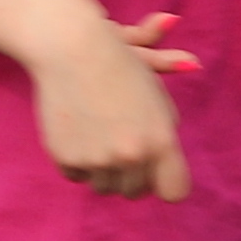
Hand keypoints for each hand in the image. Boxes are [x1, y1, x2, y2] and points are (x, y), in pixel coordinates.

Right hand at [22, 2, 198, 197]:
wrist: (71, 48)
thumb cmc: (120, 68)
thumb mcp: (157, 96)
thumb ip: (167, 134)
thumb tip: (161, 167)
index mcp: (162, 142)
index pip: (174, 192)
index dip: (165, 179)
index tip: (155, 167)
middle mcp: (132, 155)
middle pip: (135, 191)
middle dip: (131, 173)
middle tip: (119, 144)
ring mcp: (97, 159)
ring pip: (104, 187)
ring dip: (103, 169)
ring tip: (98, 137)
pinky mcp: (66, 157)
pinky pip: (77, 175)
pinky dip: (77, 159)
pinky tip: (77, 131)